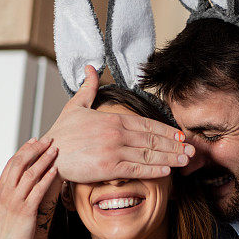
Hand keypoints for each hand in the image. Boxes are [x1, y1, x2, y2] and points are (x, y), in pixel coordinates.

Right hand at [0, 138, 58, 238]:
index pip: (12, 163)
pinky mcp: (26, 210)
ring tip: (55, 150)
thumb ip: (9, 193)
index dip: (24, 150)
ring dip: (44, 160)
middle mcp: (5, 193)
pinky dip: (48, 178)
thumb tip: (19, 181)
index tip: (35, 141)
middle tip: (48, 140)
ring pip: (30, 174)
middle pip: (20, 163)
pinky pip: (38, 190)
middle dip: (35, 149)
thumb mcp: (3, 208)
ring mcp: (14, 201)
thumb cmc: (7, 231)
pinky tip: (56, 170)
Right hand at [43, 65, 193, 181]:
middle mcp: (117, 134)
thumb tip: (89, 67)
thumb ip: (88, 87)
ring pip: (149, 155)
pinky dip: (153, 170)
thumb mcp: (75, 105)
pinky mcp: (108, 168)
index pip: (148, 125)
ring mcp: (113, 151)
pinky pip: (136, 169)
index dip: (167, 131)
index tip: (182, 136)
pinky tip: (167, 171)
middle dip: (175, 145)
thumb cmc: (61, 133)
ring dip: (170, 158)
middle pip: (153, 140)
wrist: (46, 154)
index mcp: (113, 119)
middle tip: (192, 150)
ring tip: (185, 161)